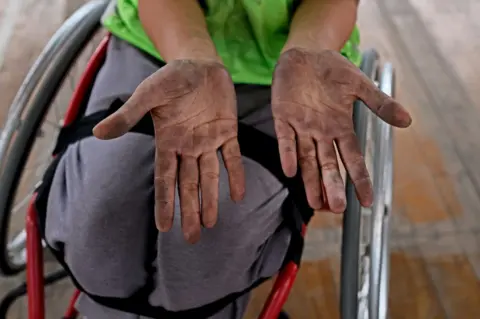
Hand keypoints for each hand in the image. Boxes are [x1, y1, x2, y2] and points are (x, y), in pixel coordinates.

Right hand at [93, 60, 244, 242]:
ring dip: (210, 200)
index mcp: (168, 141)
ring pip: (209, 177)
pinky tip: (238, 196)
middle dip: (189, 211)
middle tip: (192, 238)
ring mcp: (208, 141)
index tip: (164, 228)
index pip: (165, 179)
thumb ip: (128, 115)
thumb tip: (98, 133)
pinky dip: (236, 176)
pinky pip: (232, 158)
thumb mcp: (148, 94)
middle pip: (188, 185)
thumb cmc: (171, 78)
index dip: (165, 203)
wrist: (199, 63)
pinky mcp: (227, 132)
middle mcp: (188, 147)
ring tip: (210, 224)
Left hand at [272, 48, 410, 212]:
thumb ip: (380, 103)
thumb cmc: (333, 69)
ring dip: (310, 180)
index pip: (352, 158)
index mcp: (340, 126)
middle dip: (332, 186)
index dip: (360, 179)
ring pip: (307, 159)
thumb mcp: (359, 84)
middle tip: (337, 208)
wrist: (306, 52)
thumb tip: (408, 121)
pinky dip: (288, 154)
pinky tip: (291, 171)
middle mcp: (321, 132)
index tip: (367, 201)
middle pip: (328, 165)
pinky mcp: (283, 117)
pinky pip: (285, 139)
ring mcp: (301, 127)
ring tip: (315, 203)